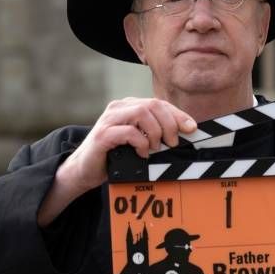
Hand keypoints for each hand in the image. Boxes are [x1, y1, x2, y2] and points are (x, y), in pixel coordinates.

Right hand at [62, 97, 195, 191]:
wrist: (83, 170)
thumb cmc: (114, 156)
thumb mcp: (137, 141)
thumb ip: (154, 133)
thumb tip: (183, 134)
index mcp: (128, 106)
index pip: (158, 103)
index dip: (178, 114)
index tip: (192, 128)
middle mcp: (118, 108)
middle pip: (153, 105)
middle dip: (169, 123)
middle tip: (173, 143)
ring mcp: (109, 120)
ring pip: (142, 113)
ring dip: (156, 132)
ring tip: (156, 148)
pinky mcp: (103, 135)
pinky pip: (129, 131)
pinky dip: (141, 142)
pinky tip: (142, 153)